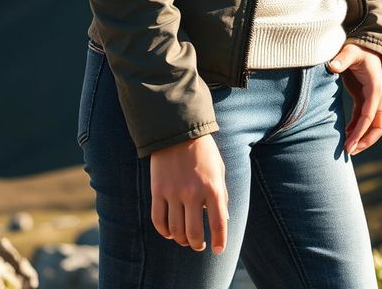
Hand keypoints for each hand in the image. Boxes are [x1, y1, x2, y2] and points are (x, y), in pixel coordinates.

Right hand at [149, 133, 228, 253]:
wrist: (178, 130)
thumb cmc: (203, 151)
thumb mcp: (219, 170)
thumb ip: (221, 195)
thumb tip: (223, 220)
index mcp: (213, 187)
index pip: (218, 224)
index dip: (220, 242)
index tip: (218, 250)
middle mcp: (194, 193)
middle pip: (193, 233)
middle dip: (197, 245)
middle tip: (199, 245)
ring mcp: (174, 192)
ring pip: (175, 230)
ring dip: (181, 240)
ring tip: (185, 239)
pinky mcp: (158, 190)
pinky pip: (158, 220)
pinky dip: (164, 232)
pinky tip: (169, 232)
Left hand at [327, 43, 381, 154]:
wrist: (366, 47)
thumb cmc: (357, 49)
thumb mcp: (350, 50)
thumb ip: (342, 58)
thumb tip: (332, 67)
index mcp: (376, 88)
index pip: (369, 115)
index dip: (360, 132)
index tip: (349, 145)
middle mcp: (379, 97)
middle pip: (378, 127)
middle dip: (365, 141)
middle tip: (349, 152)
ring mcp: (374, 100)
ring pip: (374, 126)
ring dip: (362, 138)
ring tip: (346, 149)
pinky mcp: (366, 100)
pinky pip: (364, 120)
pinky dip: (357, 129)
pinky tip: (346, 136)